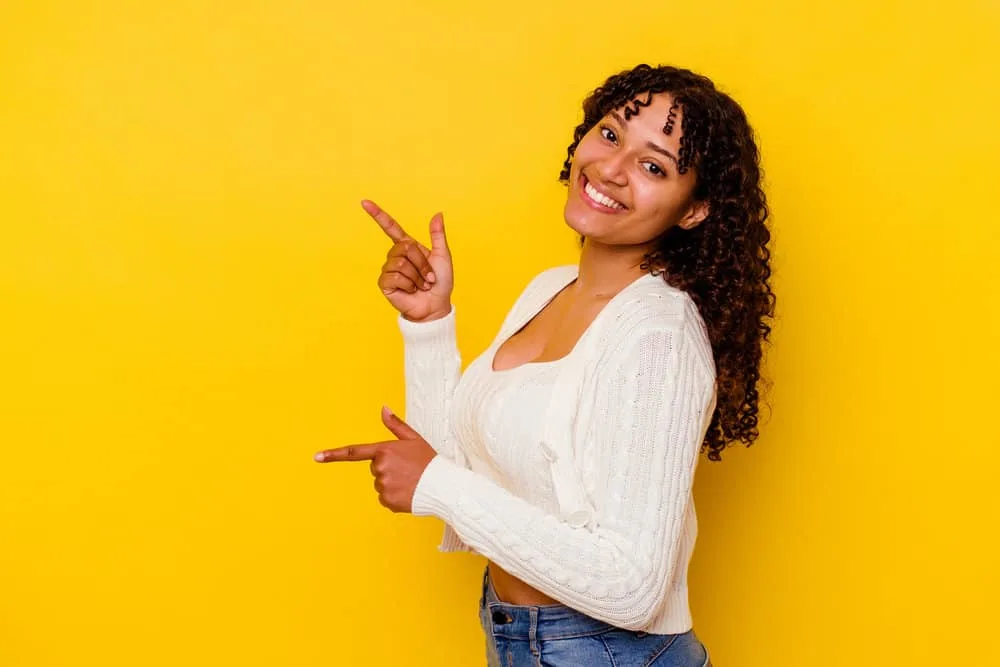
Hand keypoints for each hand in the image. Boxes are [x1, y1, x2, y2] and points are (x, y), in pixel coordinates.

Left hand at [313, 405, 436, 512]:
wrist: (443, 485)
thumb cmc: (429, 461)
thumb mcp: (414, 439)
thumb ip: (396, 425)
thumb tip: (383, 409)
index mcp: (384, 450)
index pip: (353, 452)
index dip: (333, 454)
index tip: (316, 457)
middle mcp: (380, 468)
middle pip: (375, 469)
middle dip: (388, 469)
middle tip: (407, 469)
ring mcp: (382, 486)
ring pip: (381, 484)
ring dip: (392, 483)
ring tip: (411, 481)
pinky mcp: (387, 501)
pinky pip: (385, 498)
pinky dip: (395, 497)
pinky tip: (409, 492)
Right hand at [363, 199, 453, 322]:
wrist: (435, 306)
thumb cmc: (440, 283)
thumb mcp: (442, 256)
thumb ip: (438, 235)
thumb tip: (438, 213)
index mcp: (408, 247)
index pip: (390, 228)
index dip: (378, 215)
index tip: (365, 202)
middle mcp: (396, 256)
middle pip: (404, 247)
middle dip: (421, 262)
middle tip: (428, 276)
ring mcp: (389, 270)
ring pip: (400, 263)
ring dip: (417, 275)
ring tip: (421, 285)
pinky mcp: (385, 283)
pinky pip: (396, 276)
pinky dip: (409, 285)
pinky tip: (411, 291)